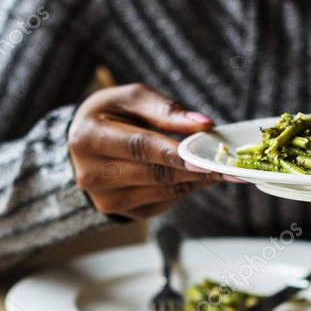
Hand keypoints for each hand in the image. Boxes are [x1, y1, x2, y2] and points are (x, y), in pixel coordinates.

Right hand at [68, 83, 228, 219]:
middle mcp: (91, 174)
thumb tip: (204, 124)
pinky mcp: (119, 211)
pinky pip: (161, 201)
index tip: (207, 157)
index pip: (140, 147)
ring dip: (195, 181)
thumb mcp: (131, 99)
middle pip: (154, 173)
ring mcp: (104, 198)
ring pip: (162, 191)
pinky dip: (183, 189)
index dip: (176, 153)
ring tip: (217, 168)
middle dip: (194, 169)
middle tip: (227, 165)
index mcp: (88, 138)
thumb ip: (166, 110)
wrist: (82, 142)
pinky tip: (195, 177)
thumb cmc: (110, 114)